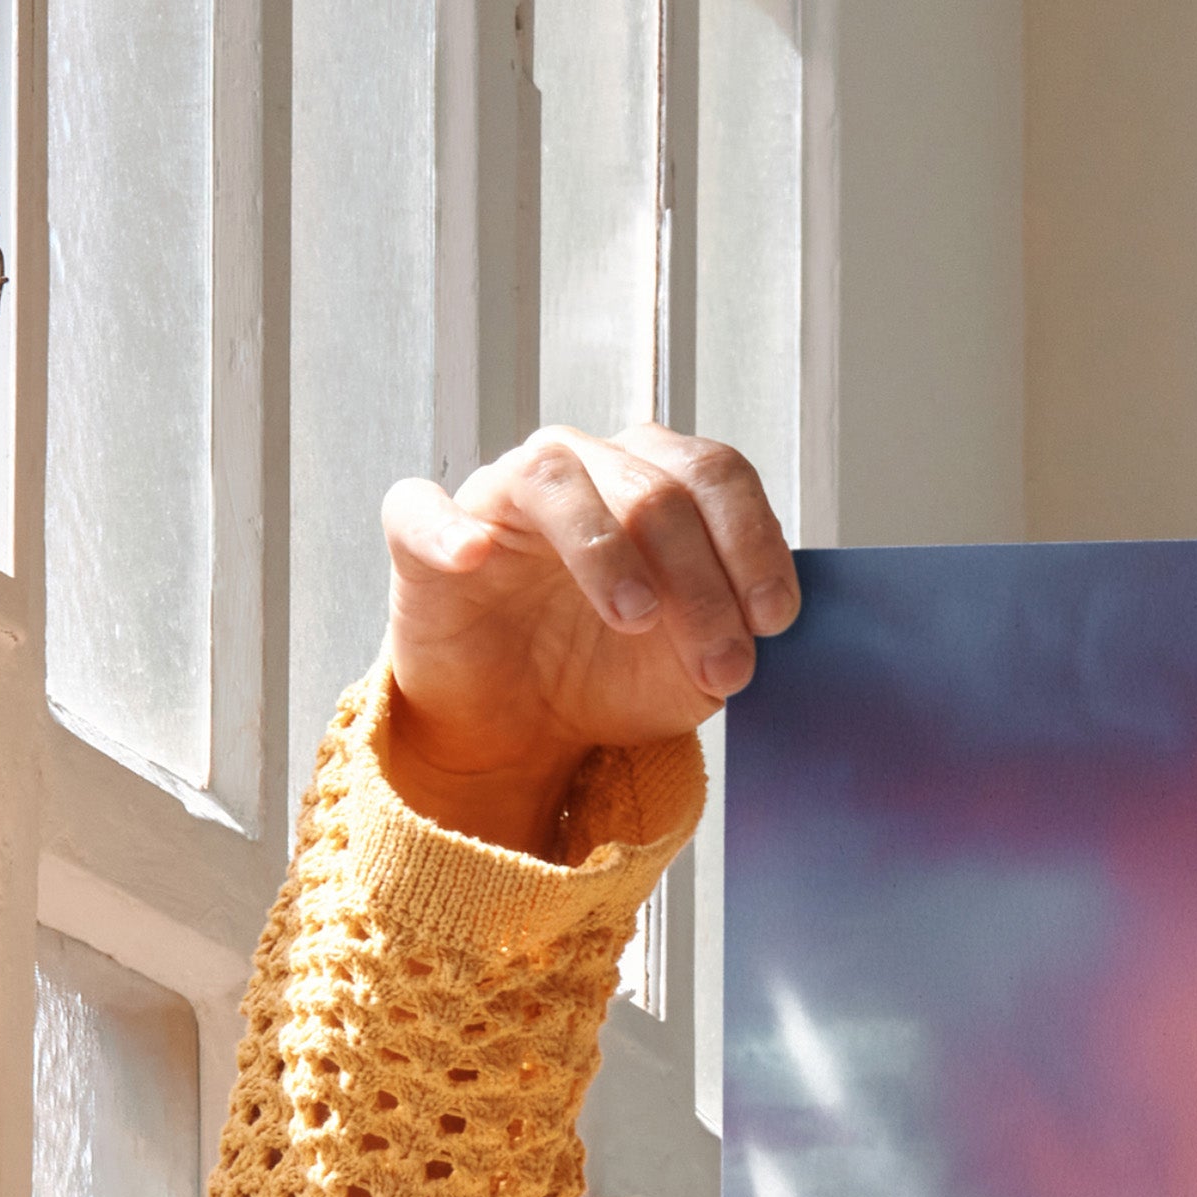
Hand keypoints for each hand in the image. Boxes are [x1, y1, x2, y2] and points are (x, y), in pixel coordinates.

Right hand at [376, 426, 797, 855]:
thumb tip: (762, 623)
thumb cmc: (611, 675)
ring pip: (555, 478)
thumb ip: (733, 634)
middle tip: (722, 665)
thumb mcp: (694, 668)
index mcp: (657, 483)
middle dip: (701, 582)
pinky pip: (421, 509)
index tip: (774, 620)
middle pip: (654, 488)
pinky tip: (474, 557)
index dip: (753, 542)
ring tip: (636, 619)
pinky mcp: (424, 536)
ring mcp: (502, 495)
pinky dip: (447, 528)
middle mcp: (584, 469)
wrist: (524, 727)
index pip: (716, 475)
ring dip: (605, 549)